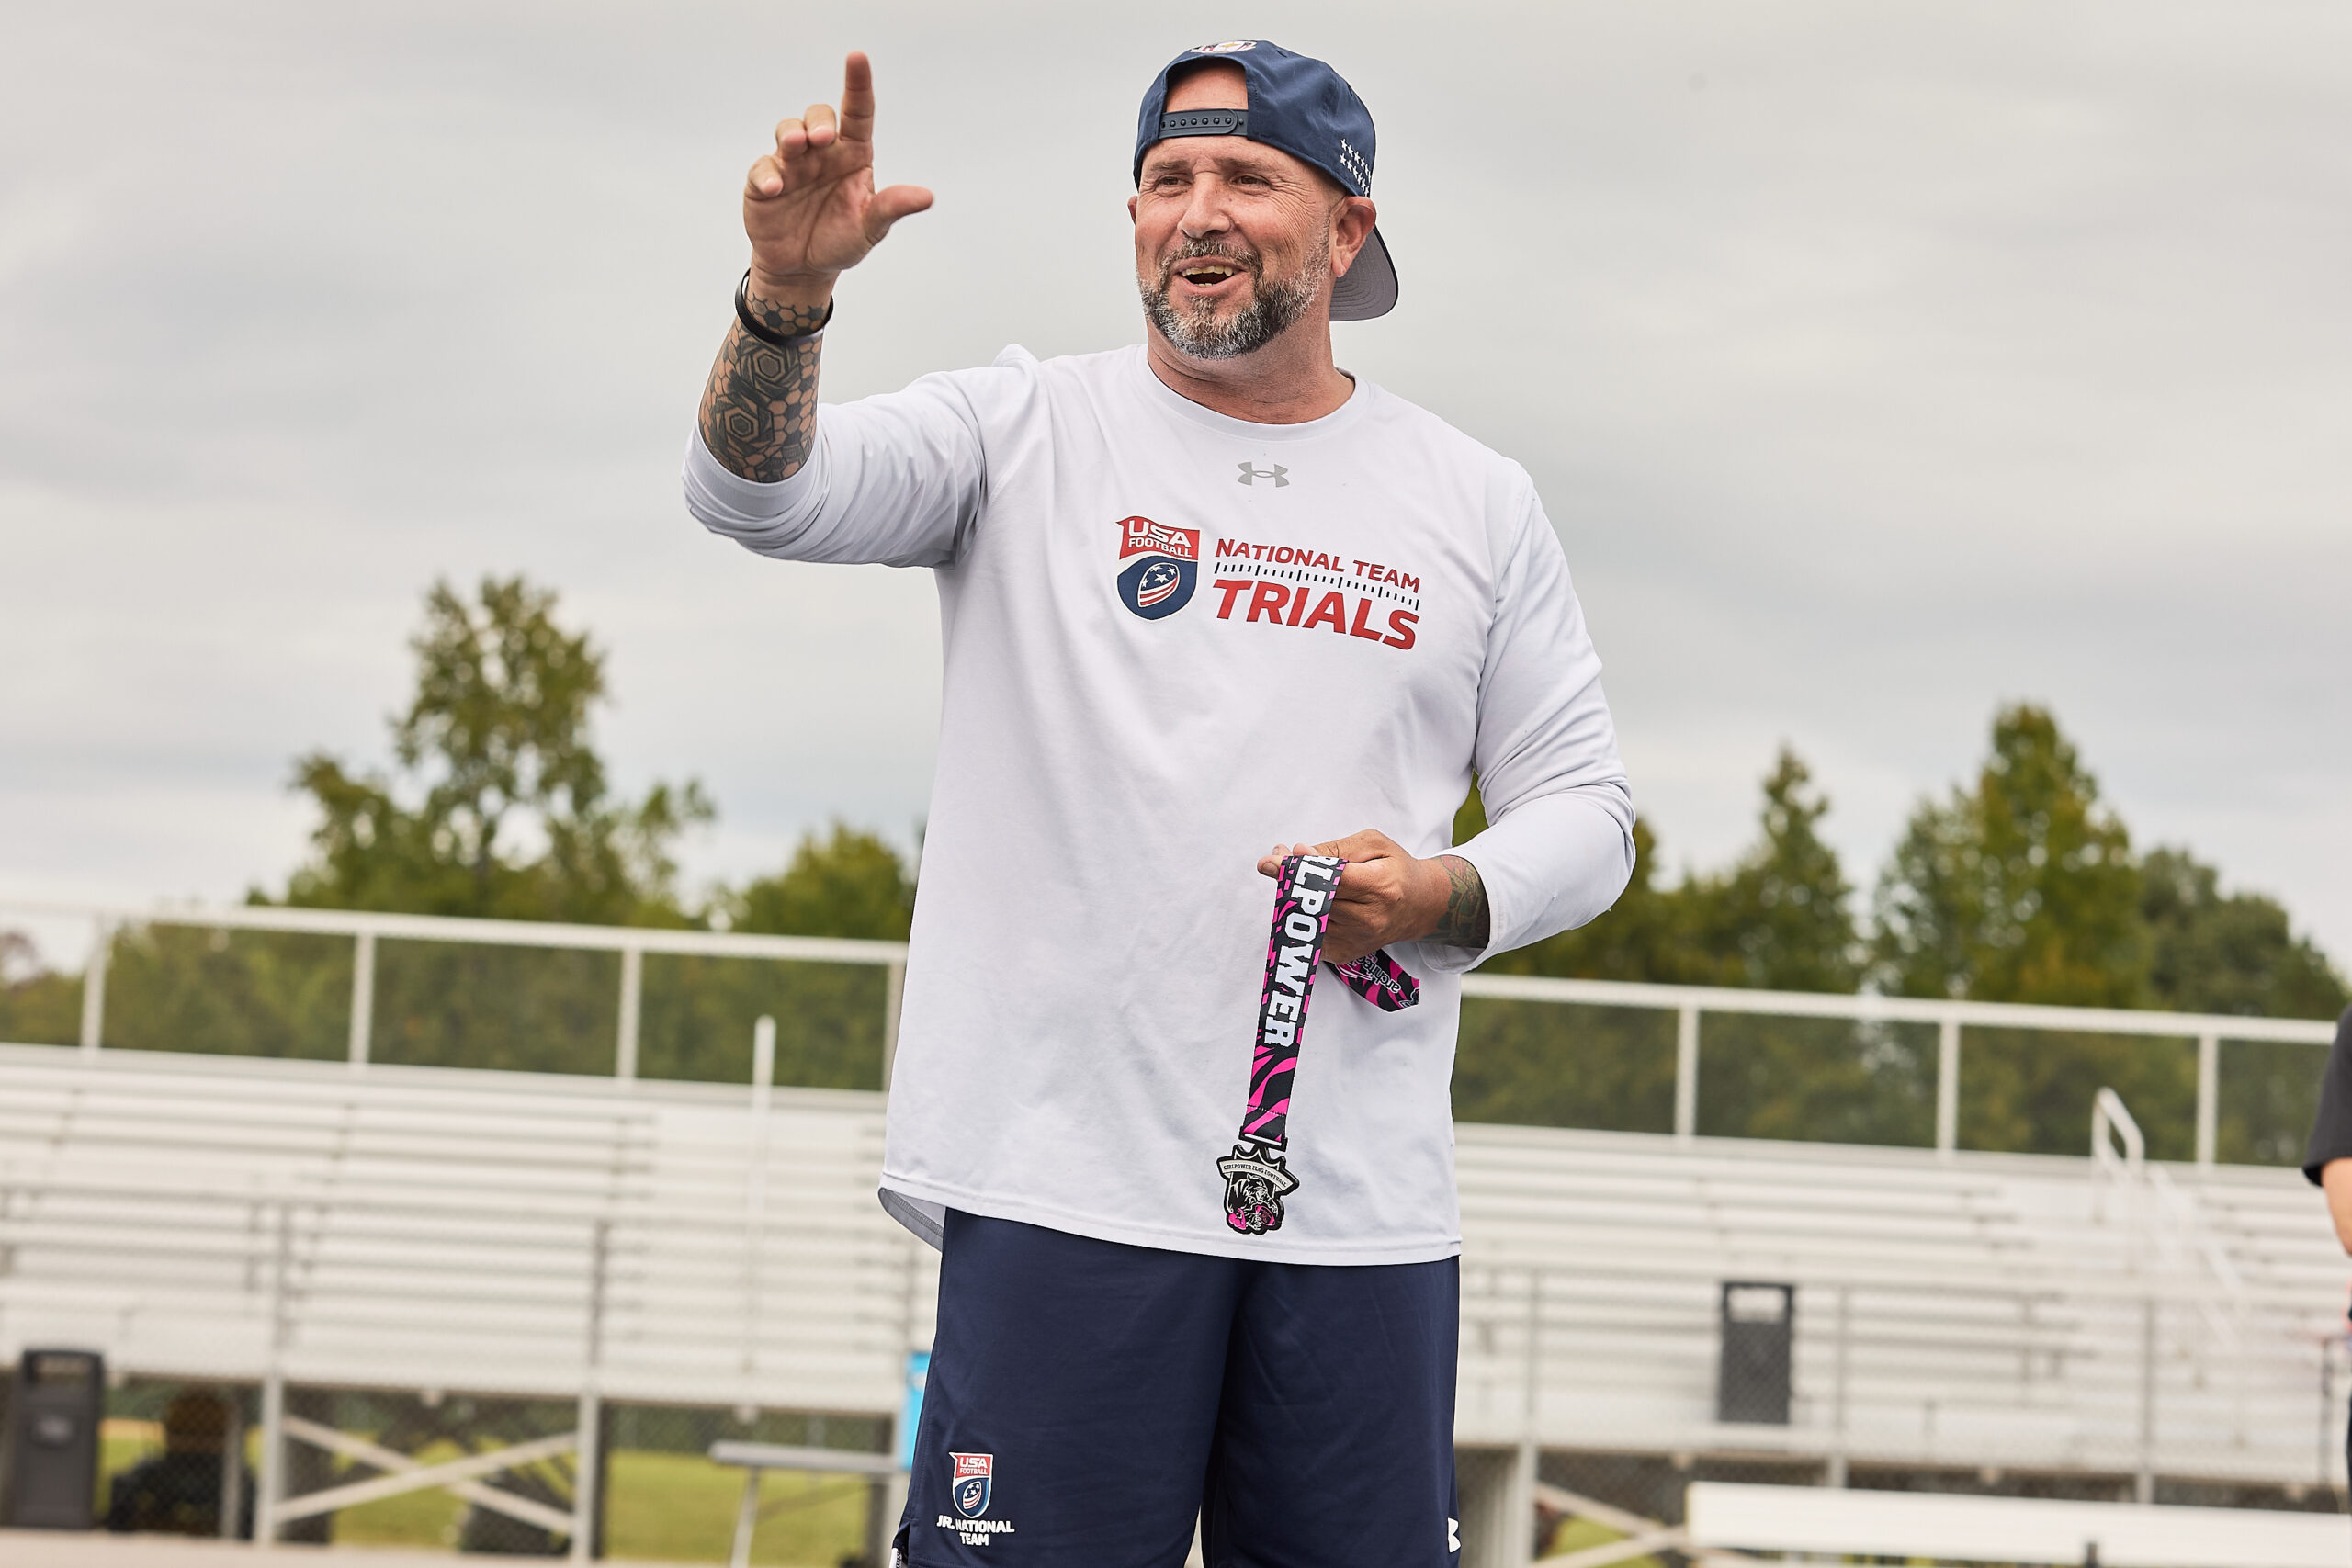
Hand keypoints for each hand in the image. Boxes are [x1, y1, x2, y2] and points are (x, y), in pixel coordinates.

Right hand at [742, 52, 932, 307]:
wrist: (803, 269)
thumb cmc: (840, 240)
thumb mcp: (871, 228)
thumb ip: (892, 208)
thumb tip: (927, 197)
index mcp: (852, 156)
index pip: (858, 112)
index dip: (857, 83)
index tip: (857, 57)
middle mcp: (822, 154)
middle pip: (818, 116)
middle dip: (817, 120)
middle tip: (822, 138)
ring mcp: (791, 165)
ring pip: (787, 131)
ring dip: (791, 134)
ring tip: (796, 147)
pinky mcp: (764, 183)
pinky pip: (763, 168)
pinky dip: (768, 174)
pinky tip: (776, 187)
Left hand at [1255, 830, 1488, 964]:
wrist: (1420, 906)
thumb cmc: (1396, 870)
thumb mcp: (1372, 845)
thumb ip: (1334, 850)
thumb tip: (1299, 853)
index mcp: (1380, 887)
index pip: (1332, 881)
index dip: (1300, 870)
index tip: (1272, 861)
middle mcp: (1369, 919)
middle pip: (1314, 902)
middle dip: (1289, 881)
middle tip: (1277, 862)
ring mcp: (1356, 941)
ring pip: (1307, 919)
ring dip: (1292, 897)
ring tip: (1296, 878)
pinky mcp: (1344, 954)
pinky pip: (1310, 934)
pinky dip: (1304, 916)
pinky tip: (1310, 902)